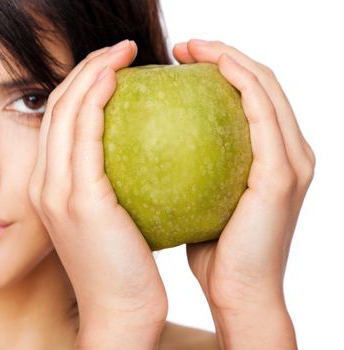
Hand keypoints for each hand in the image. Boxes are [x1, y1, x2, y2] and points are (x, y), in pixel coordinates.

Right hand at [28, 40, 166, 347]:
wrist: (119, 312)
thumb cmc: (124, 268)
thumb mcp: (111, 219)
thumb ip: (110, 185)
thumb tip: (138, 153)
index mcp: (49, 187)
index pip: (60, 120)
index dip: (81, 84)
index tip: (113, 66)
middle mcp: (44, 184)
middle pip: (56, 106)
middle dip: (85, 67)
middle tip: (120, 49)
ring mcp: (56, 191)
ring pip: (65, 112)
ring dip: (92, 72)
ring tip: (123, 52)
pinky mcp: (79, 200)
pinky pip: (85, 133)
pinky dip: (97, 99)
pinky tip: (120, 80)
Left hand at [173, 39, 314, 347]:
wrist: (237, 295)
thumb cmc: (211, 251)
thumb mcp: (198, 200)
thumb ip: (188, 169)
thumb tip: (147, 143)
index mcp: (269, 157)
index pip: (247, 96)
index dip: (218, 68)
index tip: (178, 62)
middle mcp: (288, 151)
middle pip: (259, 81)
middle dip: (222, 53)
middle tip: (180, 47)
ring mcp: (291, 161)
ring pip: (265, 87)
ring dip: (228, 57)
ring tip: (188, 48)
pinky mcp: (282, 174)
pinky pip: (261, 114)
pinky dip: (237, 83)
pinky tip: (205, 71)